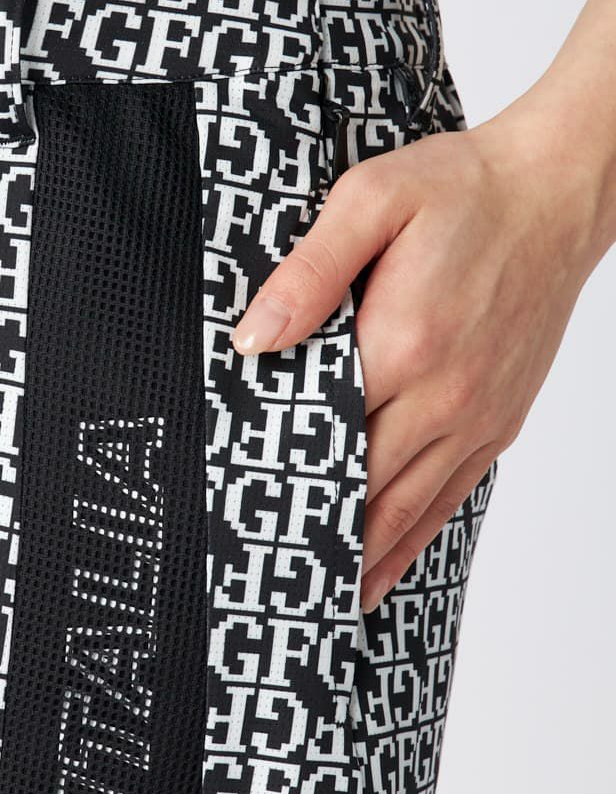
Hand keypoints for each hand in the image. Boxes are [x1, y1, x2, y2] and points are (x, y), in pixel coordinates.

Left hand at [230, 105, 611, 613]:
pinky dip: (411, 539)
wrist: (556, 193)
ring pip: (405, 508)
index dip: (277, 481)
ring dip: (360, 557)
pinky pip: (448, 497)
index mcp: (400, 344)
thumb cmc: (462, 190)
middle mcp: (441, 395)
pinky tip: (383, 567)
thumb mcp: (372, 199)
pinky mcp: (497, 421)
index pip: (320, 433)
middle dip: (312, 537)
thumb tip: (254, 339)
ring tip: (316, 602)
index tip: (236, 522)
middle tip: (261, 581)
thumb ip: (309, 272)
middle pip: (361, 487)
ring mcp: (475, 416)